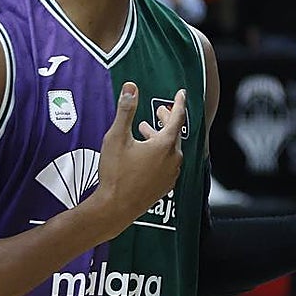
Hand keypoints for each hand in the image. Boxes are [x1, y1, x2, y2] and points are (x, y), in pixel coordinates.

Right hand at [85, 83, 184, 240]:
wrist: (115, 208)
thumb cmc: (116, 173)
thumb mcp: (117, 137)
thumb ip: (126, 110)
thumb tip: (131, 87)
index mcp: (165, 145)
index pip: (177, 117)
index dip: (179, 103)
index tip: (181, 93)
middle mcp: (173, 159)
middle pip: (174, 133)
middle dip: (166, 120)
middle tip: (159, 112)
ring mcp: (171, 174)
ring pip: (170, 149)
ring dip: (160, 137)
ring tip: (144, 131)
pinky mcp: (165, 186)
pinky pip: (167, 163)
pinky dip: (160, 154)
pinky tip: (145, 154)